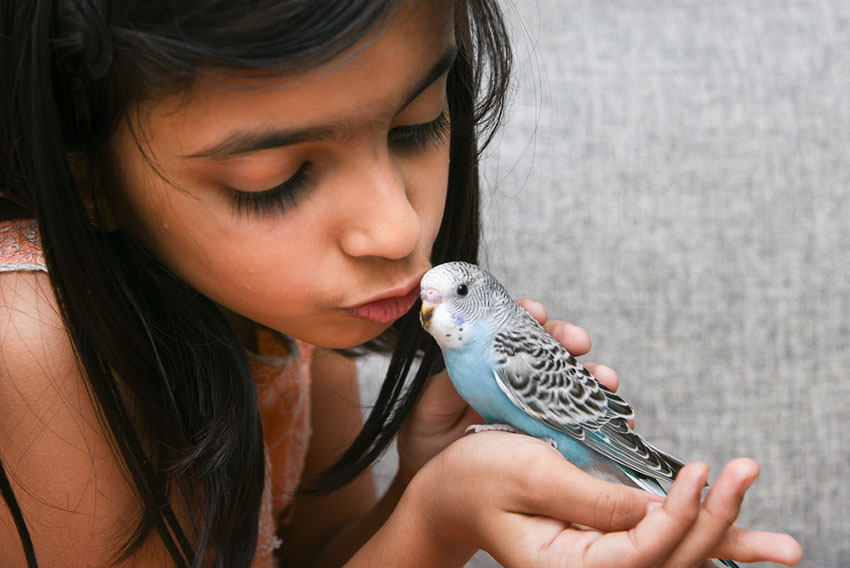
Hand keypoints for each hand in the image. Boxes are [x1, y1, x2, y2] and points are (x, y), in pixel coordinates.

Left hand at [397, 298, 610, 475]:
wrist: (433, 480)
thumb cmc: (427, 435)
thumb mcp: (431, 405)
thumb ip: (449, 382)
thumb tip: (468, 355)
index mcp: (488, 359)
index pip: (513, 327)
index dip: (530, 315)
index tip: (538, 313)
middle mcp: (516, 375)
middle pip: (549, 347)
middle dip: (567, 339)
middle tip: (579, 342)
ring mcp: (534, 401)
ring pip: (571, 379)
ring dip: (593, 374)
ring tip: (606, 379)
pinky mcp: (546, 430)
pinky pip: (579, 419)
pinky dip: (603, 414)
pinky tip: (620, 415)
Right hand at [404, 431, 801, 567]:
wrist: (448, 490)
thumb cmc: (476, 477)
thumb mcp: (529, 474)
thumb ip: (593, 498)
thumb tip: (658, 509)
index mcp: (563, 564)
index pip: (641, 555)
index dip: (678, 516)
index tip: (701, 473)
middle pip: (669, 561)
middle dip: (718, 523)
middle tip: (746, 473)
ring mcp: (596, 558)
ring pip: (674, 559)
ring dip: (726, 544)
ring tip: (782, 548)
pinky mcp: (603, 538)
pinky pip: (659, 544)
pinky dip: (699, 538)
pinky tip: (735, 541)